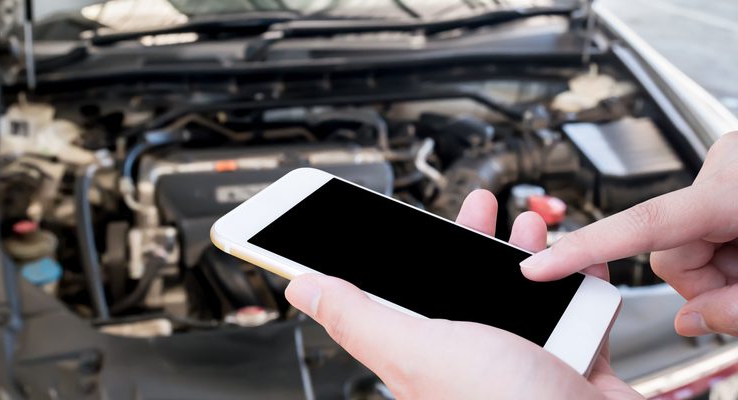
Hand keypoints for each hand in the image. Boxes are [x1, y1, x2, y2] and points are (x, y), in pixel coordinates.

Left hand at [285, 190, 639, 398]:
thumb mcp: (417, 350)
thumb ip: (359, 317)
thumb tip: (300, 289)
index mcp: (429, 355)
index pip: (407, 294)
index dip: (408, 254)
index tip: (410, 220)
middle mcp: (476, 360)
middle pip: (469, 288)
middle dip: (476, 240)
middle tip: (480, 206)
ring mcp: (527, 364)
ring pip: (524, 296)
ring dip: (529, 255)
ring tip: (530, 226)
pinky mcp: (574, 366)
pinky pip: (577, 314)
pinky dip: (579, 284)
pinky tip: (578, 263)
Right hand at [521, 132, 737, 336]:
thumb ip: (733, 309)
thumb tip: (689, 320)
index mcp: (733, 192)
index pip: (641, 224)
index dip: (583, 248)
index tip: (537, 267)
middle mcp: (721, 170)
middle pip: (661, 245)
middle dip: (695, 279)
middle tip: (736, 290)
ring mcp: (722, 169)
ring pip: (676, 239)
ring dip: (710, 268)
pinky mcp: (724, 175)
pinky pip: (693, 223)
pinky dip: (718, 250)